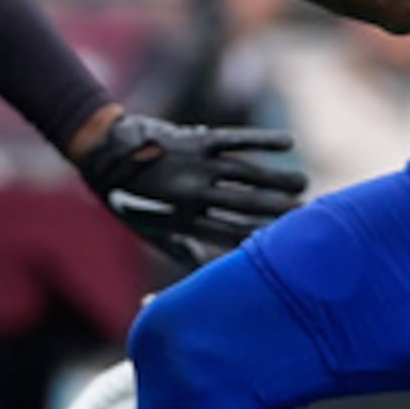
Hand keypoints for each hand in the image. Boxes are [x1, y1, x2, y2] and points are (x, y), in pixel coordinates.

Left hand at [77, 110, 303, 266]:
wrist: (103, 154)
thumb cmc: (129, 199)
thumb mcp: (152, 231)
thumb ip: (183, 249)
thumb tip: (210, 270)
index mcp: (185, 220)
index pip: (232, 232)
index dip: (261, 237)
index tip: (288, 244)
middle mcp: (193, 193)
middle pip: (244, 202)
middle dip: (277, 209)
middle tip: (306, 214)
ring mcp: (196, 163)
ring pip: (246, 171)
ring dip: (278, 177)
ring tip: (304, 183)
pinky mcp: (197, 138)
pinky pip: (236, 138)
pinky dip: (263, 139)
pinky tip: (289, 142)